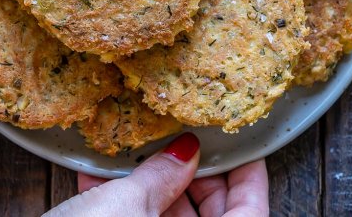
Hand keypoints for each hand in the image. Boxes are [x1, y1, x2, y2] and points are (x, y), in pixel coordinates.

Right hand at [45, 132, 268, 216]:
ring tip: (135, 154)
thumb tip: (186, 150)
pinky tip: (99, 179)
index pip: (251, 213)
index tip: (241, 144)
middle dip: (193, 175)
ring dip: (152, 187)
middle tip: (180, 141)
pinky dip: (125, 206)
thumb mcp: (125, 208)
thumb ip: (163, 175)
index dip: (248, 175)